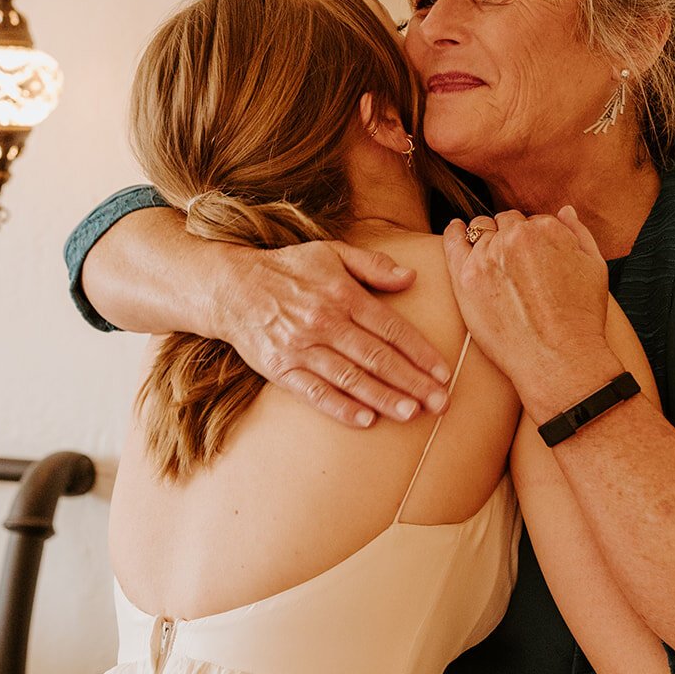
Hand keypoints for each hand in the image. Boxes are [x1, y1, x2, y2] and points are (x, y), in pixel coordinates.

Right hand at [219, 239, 452, 427]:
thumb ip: (372, 265)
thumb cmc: (287, 269)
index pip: (390, 328)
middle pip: (377, 357)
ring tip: (412, 413)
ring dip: (383, 397)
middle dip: (412, 381)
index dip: (420, 351)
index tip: (443, 371)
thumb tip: (411, 277)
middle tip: (440, 402)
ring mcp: (302, 348)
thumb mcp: (331, 253)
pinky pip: (315, 392)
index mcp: (342, 295)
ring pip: (351, 377)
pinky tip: (365, 419)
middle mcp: (324, 322)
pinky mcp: (281, 368)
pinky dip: (340, 407)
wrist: (230, 288)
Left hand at [442, 206, 617, 415]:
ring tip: (489, 258)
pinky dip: (453, 233)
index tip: (532, 257)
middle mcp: (515, 236)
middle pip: (505, 223)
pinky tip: (454, 230)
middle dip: (509, 236)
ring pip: (480, 231)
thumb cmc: (581, 317)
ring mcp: (488, 256)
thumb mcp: (595, 268)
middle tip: (513, 264)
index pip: (532, 221)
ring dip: (485, 238)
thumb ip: (579, 233)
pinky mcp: (466, 278)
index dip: (532, 239)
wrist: (558, 357)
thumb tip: (564, 211)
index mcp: (547, 229)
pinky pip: (453, 243)